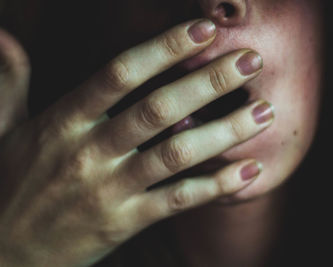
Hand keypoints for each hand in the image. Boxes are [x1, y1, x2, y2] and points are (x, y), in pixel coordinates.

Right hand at [0, 19, 271, 265]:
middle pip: (158, 109)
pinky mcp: (125, 223)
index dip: (163, 49)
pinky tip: (249, 170)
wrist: (8, 252)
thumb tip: (5, 36)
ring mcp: (110, 191)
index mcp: (63, 122)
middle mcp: (89, 153)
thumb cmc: (14, 184)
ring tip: (264, 112)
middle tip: (251, 60)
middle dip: (209, 81)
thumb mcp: (6, 129)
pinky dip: (215, 186)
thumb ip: (10, 82)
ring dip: (225, 131)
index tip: (203, 30)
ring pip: (176, 155)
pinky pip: (178, 201)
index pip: (119, 75)